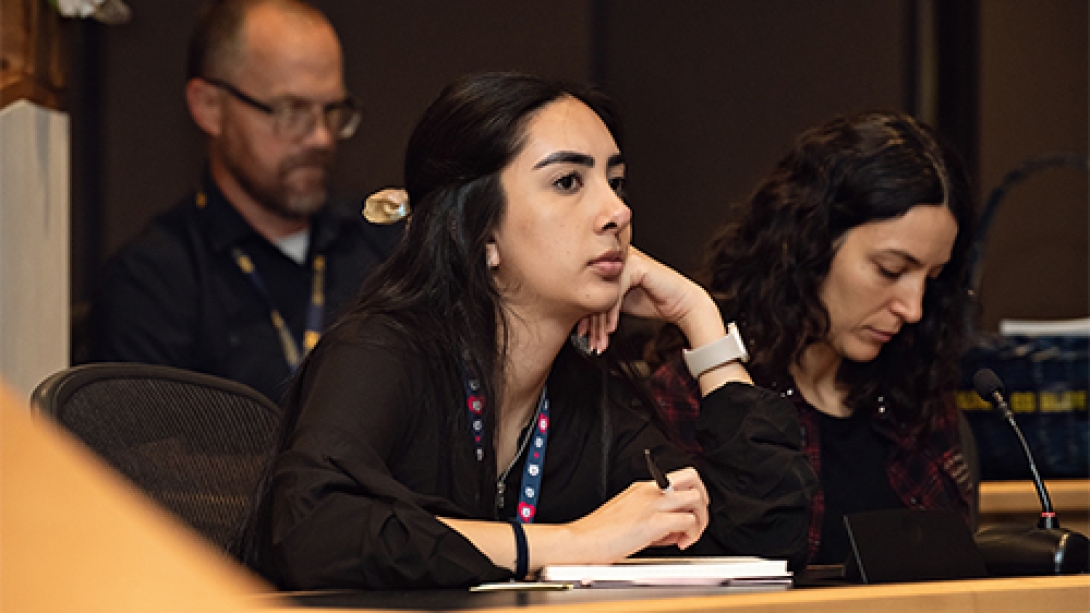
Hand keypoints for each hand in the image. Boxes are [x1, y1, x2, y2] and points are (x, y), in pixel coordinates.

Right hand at [566, 467, 709, 561]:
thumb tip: (674, 530)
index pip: (679, 478)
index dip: (690, 494)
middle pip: (693, 477)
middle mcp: (649, 491)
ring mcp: (652, 504)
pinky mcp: (653, 522)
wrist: (581, 540)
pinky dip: (691, 534)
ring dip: (700, 519)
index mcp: (642, 488)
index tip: (688, 513)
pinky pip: (687, 521)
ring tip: (688, 536)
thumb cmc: (599, 533)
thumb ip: (652, 517)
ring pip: (695, 498)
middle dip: (703, 498)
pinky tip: (679, 544)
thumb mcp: (627, 516)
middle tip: (697, 519)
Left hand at [577, 247, 723, 353]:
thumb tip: (579, 316)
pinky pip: (616, 293)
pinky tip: (612, 329)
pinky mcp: (637, 266)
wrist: (682, 304)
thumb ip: (602, 303)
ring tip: (601, 341)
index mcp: (612, 266)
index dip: (584, 315)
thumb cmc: (654, 302)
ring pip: (603, 294)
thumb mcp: (621, 304)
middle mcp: (617, 260)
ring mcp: (627, 261)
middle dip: (592, 323)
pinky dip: (612, 314)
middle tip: (592, 342)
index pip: (590, 291)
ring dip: (601, 323)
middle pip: (594, 292)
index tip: (582, 334)